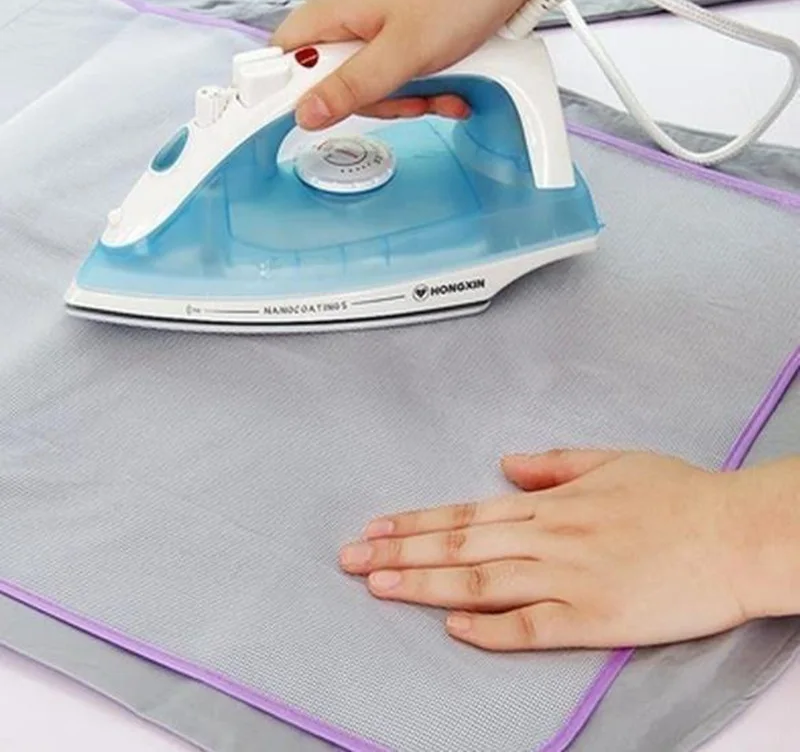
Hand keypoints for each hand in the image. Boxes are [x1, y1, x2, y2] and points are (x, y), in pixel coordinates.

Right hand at [272, 0, 581, 129]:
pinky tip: (448, 86)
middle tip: (404, 101)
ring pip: (370, 80)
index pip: (282, 61)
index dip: (284, 95)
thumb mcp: (403, 53)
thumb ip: (351, 88)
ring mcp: (377, 20)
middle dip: (372, 103)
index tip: (300, 123)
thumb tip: (305, 114)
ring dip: (406, 97)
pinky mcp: (404, 27)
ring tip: (438, 91)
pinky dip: (422, 83)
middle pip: (333, 80)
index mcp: (334, 11)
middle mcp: (349, 12)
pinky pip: (398, 68)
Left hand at [339, 449, 763, 650]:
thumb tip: (505, 464)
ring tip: (378, 586)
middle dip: (400, 552)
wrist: (735, 533)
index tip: (375, 528)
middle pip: (460, 544)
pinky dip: (491, 629)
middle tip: (350, 559)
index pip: (465, 512)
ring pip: (482, 580)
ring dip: (426, 584)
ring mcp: (569, 578)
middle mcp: (550, 538)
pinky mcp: (596, 618)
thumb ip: (554, 464)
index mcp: (551, 503)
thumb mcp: (612, 460)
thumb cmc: (678, 494)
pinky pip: (533, 626)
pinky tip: (454, 630)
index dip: (415, 522)